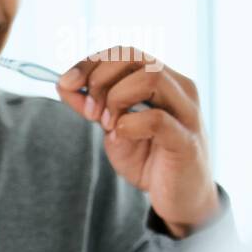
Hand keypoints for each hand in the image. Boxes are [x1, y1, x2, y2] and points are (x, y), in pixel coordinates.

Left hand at [57, 48, 220, 237]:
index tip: (65, 84)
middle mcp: (179, 89)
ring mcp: (187, 112)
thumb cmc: (149, 159)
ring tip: (107, 125)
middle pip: (135, 57)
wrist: (177, 199)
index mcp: (162, 81)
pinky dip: (129, 124)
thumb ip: (91, 106)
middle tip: (89, 112)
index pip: (125, 53)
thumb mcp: (111, 129)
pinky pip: (157, 119)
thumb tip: (64, 84)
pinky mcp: (186, 141)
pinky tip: (121, 136)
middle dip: (99, 79)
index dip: (90, 63)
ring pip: (150, 77)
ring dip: (116, 98)